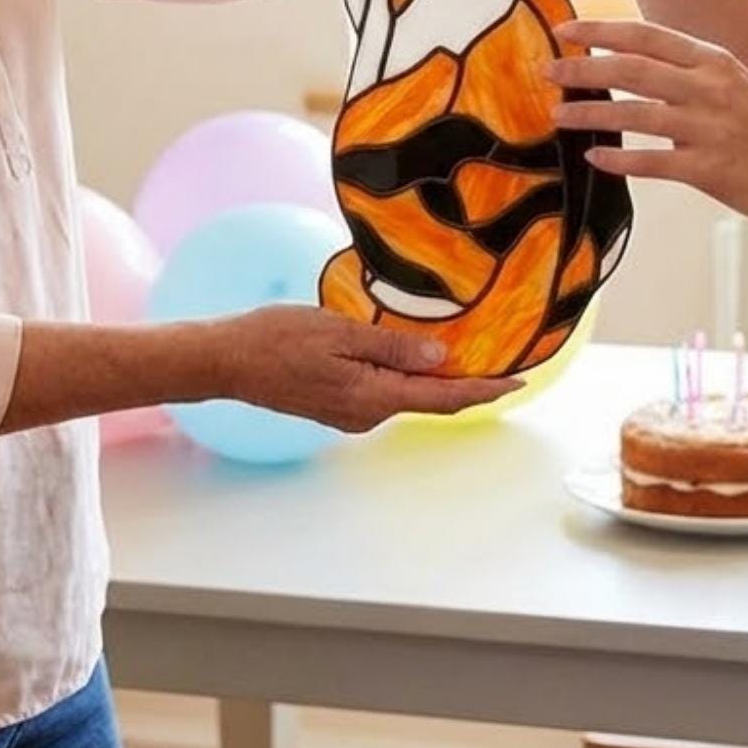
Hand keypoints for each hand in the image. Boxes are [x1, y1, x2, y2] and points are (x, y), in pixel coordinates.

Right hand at [213, 304, 520, 431]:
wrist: (229, 361)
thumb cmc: (278, 339)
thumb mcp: (341, 332)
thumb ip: (392, 348)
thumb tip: (440, 359)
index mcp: (372, 398)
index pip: (443, 398)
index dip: (483, 390)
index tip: (518, 382)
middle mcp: (367, 415)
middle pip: (430, 400)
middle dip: (468, 385)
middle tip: (503, 363)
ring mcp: (351, 414)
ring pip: (407, 396)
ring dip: (438, 381)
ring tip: (469, 356)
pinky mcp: (337, 406)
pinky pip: (385, 393)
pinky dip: (409, 378)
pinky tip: (417, 359)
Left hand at [548, 18, 747, 230]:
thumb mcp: (735, 85)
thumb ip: (690, 74)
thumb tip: (636, 64)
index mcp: (715, 62)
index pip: (647, 35)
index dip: (602, 30)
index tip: (566, 29)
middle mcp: (710, 88)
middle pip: (632, 68)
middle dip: (583, 67)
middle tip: (546, 70)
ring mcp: (709, 128)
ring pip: (634, 113)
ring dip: (590, 113)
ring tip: (558, 114)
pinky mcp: (710, 170)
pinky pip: (652, 162)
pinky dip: (619, 160)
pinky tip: (594, 158)